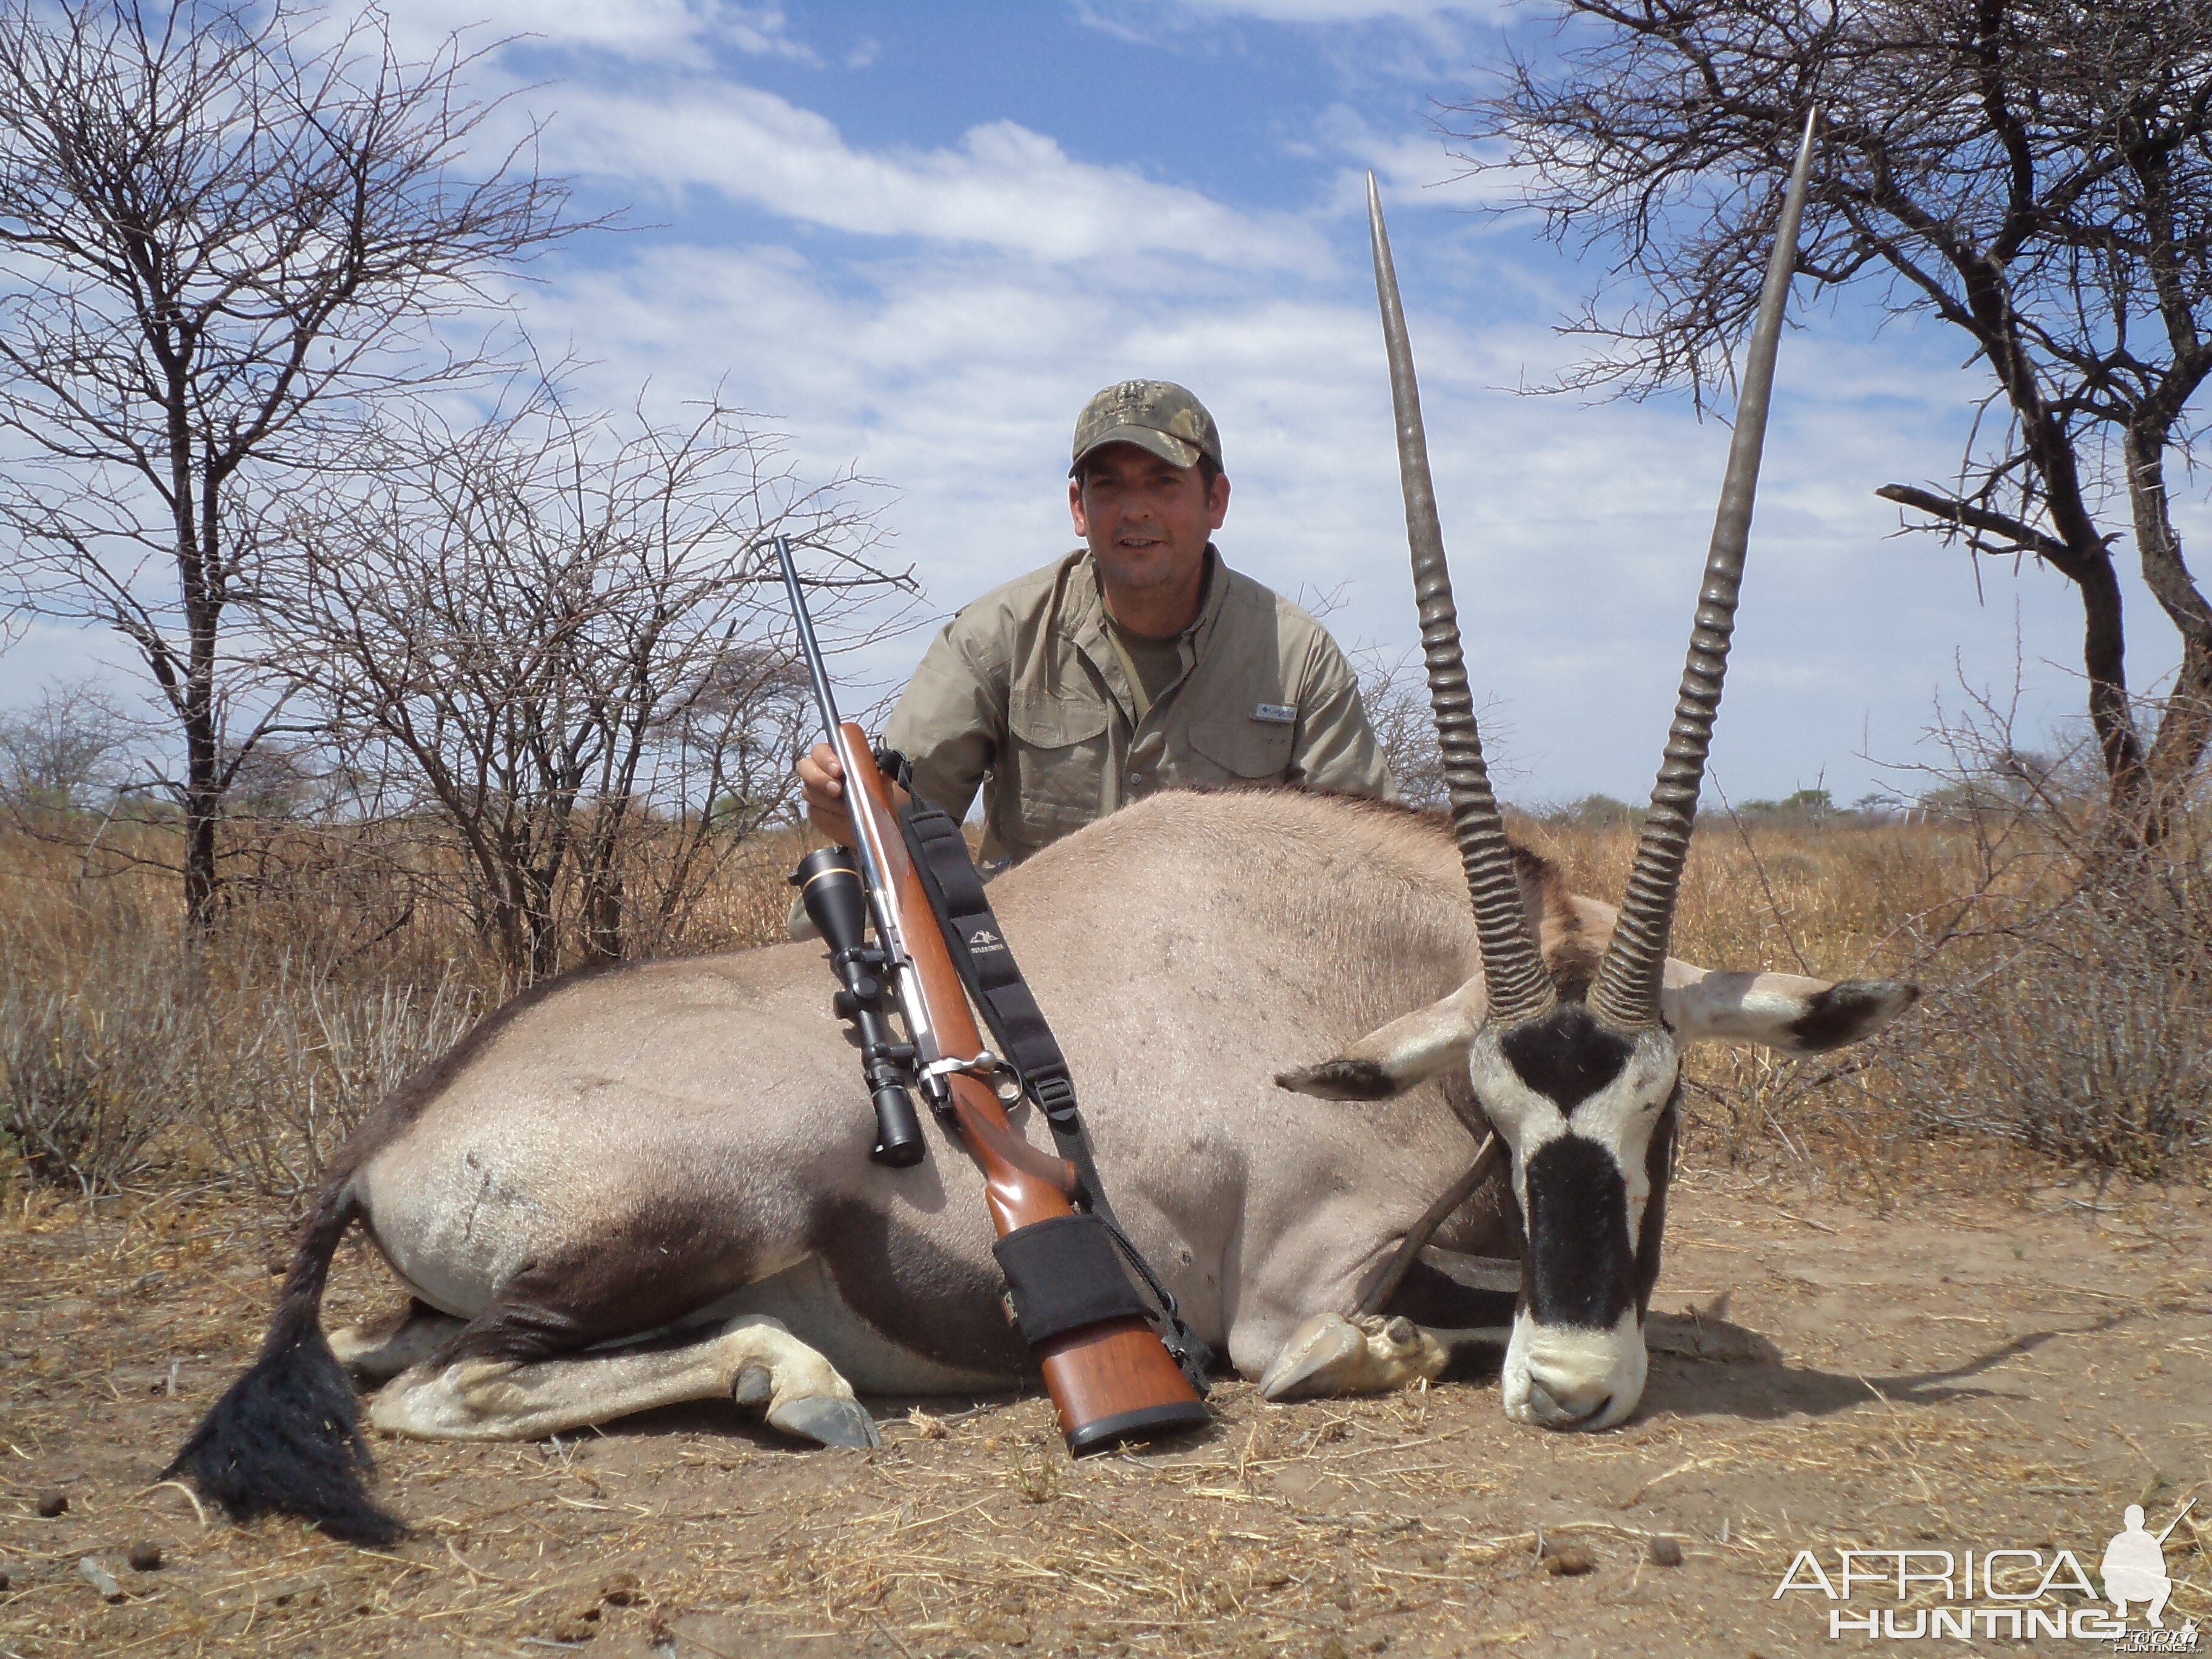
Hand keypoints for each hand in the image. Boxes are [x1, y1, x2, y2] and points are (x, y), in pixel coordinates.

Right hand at [797, 741, 912, 846]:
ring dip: (828, 801)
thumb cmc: (876, 790)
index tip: (838, 770)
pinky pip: (815, 813)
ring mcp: (814, 793)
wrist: (878, 817)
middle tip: (836, 789)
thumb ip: (882, 769)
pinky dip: (829, 816)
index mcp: (833, 757)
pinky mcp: (816, 812)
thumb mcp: (883, 777)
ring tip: (847, 809)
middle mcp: (819, 771)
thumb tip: (885, 770)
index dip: (825, 758)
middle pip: (805, 768)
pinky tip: (843, 819)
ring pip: (809, 792)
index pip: (819, 751)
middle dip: (819, 778)